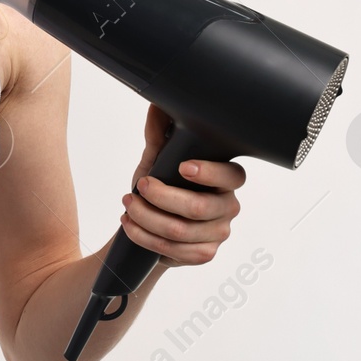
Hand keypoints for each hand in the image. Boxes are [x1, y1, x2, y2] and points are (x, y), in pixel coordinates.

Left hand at [120, 104, 245, 267]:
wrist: (150, 226)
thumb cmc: (161, 187)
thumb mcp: (156, 161)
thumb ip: (159, 137)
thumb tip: (157, 106)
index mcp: (225, 179)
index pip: (232, 175)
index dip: (210, 172)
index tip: (184, 167)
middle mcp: (228, 206)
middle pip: (199, 207)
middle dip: (162, 197)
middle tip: (140, 186)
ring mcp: (219, 233)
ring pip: (181, 230)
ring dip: (146, 217)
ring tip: (128, 204)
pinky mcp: (204, 254)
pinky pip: (174, 249)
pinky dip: (144, 236)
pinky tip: (130, 225)